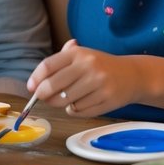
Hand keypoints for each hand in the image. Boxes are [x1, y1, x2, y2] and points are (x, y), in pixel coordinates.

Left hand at [25, 39, 141, 117]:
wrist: (132, 75)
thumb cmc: (100, 66)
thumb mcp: (83, 56)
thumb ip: (59, 63)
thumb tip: (35, 82)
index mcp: (79, 53)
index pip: (48, 65)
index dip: (36, 78)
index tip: (31, 88)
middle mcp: (89, 67)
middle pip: (53, 86)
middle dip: (44, 95)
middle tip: (44, 97)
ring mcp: (99, 84)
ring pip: (65, 102)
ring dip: (61, 104)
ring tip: (68, 98)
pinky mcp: (106, 100)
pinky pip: (79, 111)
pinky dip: (75, 110)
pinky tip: (81, 103)